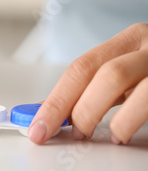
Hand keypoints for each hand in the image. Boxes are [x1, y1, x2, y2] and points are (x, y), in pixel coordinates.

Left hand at [29, 23, 147, 144]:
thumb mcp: (125, 71)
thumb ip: (93, 88)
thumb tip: (49, 113)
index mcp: (129, 39)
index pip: (81, 68)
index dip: (56, 101)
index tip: (39, 128)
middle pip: (107, 75)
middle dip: (83, 111)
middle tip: (75, 133)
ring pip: (142, 92)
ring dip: (119, 121)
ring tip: (112, 136)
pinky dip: (139, 122)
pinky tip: (131, 134)